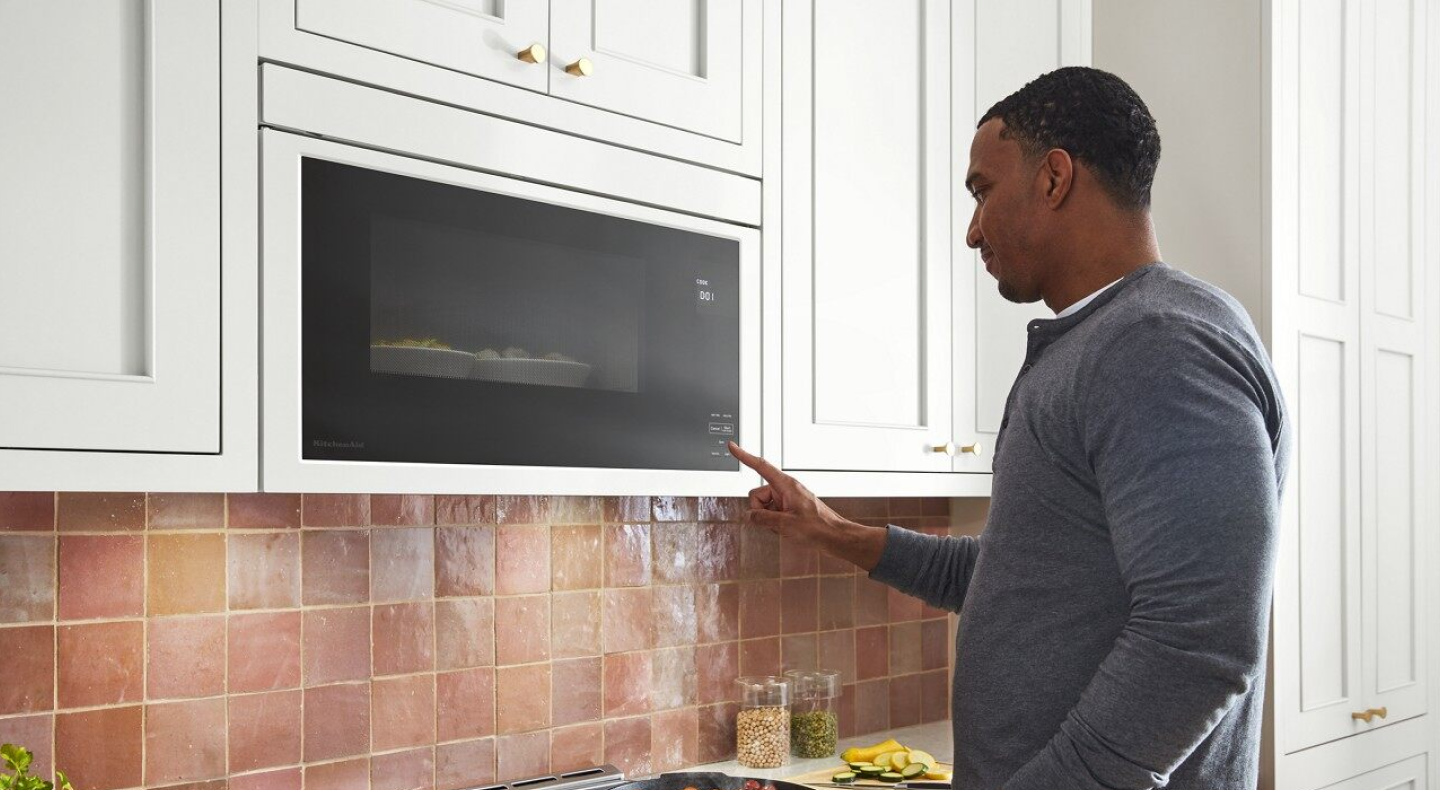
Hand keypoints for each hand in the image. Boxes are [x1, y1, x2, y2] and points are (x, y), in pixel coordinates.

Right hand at [727, 441, 887, 569]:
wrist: (835, 536)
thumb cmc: (819, 527)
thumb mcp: (786, 525)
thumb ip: (762, 519)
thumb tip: (748, 516)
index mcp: (786, 485)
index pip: (760, 466)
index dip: (744, 456)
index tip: (732, 447)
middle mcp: (785, 489)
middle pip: (757, 496)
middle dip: (760, 511)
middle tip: (776, 522)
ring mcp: (787, 499)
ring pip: (763, 507)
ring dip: (769, 520)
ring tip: (786, 528)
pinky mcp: (789, 508)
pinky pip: (772, 513)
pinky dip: (774, 523)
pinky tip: (787, 530)